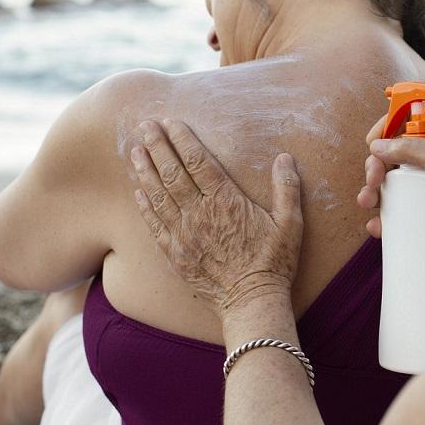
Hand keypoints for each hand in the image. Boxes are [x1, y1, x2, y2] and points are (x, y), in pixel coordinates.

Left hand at [131, 120, 302, 318]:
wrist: (252, 301)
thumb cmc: (274, 262)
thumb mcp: (290, 223)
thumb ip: (287, 188)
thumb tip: (285, 157)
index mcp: (226, 201)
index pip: (198, 162)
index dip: (182, 140)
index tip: (171, 123)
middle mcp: (199, 214)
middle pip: (172, 173)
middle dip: (157, 146)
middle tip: (145, 126)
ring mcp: (183, 234)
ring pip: (158, 196)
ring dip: (145, 171)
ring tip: (134, 151)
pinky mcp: (175, 254)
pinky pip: (154, 225)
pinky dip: (144, 206)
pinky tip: (138, 192)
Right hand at [357, 115, 424, 256]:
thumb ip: (412, 149)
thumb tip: (378, 146)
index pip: (409, 122)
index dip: (388, 126)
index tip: (373, 139)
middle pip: (393, 155)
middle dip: (376, 164)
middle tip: (373, 178)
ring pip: (391, 185)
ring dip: (372, 191)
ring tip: (367, 201)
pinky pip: (398, 211)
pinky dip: (383, 217)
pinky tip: (376, 224)